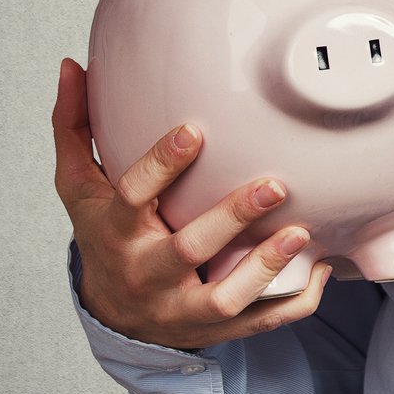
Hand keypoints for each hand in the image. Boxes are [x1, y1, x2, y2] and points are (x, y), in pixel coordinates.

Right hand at [52, 57, 332, 351]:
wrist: (115, 313)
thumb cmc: (104, 232)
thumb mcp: (79, 186)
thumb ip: (75, 126)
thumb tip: (70, 65)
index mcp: (115, 230)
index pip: (133, 196)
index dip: (161, 165)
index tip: (195, 131)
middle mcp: (146, 271)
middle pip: (187, 249)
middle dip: (230, 218)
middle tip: (274, 185)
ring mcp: (181, 306)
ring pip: (225, 297)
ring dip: (265, 266)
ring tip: (301, 231)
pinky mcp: (215, 327)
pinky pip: (260, 323)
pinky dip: (294, 300)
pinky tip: (322, 267)